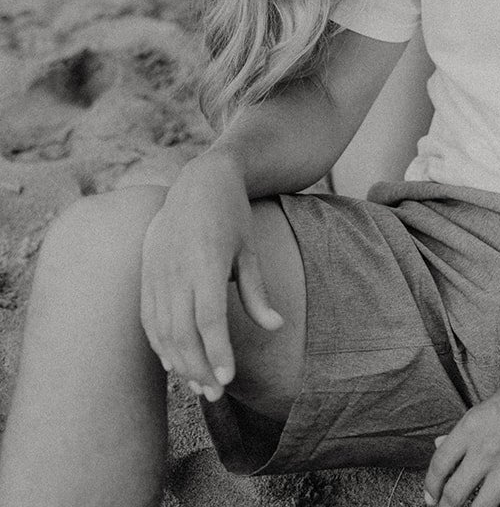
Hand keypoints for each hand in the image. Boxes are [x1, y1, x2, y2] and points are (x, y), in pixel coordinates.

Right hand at [139, 150, 282, 401]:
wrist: (197, 181)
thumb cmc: (231, 214)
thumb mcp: (250, 247)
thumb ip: (256, 291)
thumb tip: (276, 326)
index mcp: (206, 261)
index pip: (208, 318)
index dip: (217, 351)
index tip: (228, 379)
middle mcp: (176, 270)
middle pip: (183, 332)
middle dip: (199, 367)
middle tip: (217, 394)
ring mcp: (157, 273)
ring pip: (163, 330)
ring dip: (179, 362)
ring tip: (200, 385)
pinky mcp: (147, 275)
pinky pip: (148, 319)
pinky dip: (159, 345)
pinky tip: (173, 364)